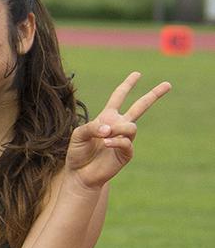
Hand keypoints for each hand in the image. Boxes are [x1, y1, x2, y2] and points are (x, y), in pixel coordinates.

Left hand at [65, 72, 169, 189]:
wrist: (80, 173)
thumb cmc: (78, 152)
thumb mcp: (78, 135)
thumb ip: (91, 127)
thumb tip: (109, 128)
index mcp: (107, 118)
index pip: (118, 97)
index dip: (127, 85)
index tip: (137, 74)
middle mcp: (118, 126)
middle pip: (140, 107)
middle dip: (153, 95)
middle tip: (168, 84)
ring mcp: (124, 139)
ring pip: (131, 127)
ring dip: (117, 129)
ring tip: (104, 136)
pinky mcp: (126, 153)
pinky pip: (126, 143)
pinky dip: (115, 141)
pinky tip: (105, 143)